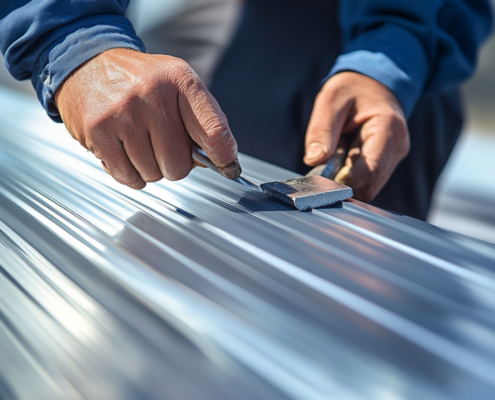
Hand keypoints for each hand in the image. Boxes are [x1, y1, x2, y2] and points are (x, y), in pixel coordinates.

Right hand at [55, 48, 239, 189]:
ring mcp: (123, 113)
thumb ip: (204, 121)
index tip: (228, 168)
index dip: (224, 157)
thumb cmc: (140, 82)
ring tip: (138, 142)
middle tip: (161, 145)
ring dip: (149, 168)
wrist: (88, 64)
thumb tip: (222, 161)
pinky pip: (127, 177)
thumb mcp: (178, 85)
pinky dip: (130, 174)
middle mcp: (153, 94)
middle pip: (180, 164)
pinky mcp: (98, 130)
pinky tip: (124, 151)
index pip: (214, 131)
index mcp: (180, 80)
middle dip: (173, 163)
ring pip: (153, 174)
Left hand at [304, 72, 409, 201]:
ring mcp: (393, 158)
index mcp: (389, 128)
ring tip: (335, 155)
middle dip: (342, 180)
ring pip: (367, 187)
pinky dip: (349, 177)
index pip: (370, 170)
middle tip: (324, 163)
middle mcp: (397, 147)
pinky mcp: (385, 164)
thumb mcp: (331, 100)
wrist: (372, 84)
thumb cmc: (352, 89)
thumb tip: (313, 160)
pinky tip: (341, 159)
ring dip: (345, 179)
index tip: (322, 177)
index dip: (344, 180)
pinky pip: (366, 181)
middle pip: (369, 184)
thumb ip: (322, 130)